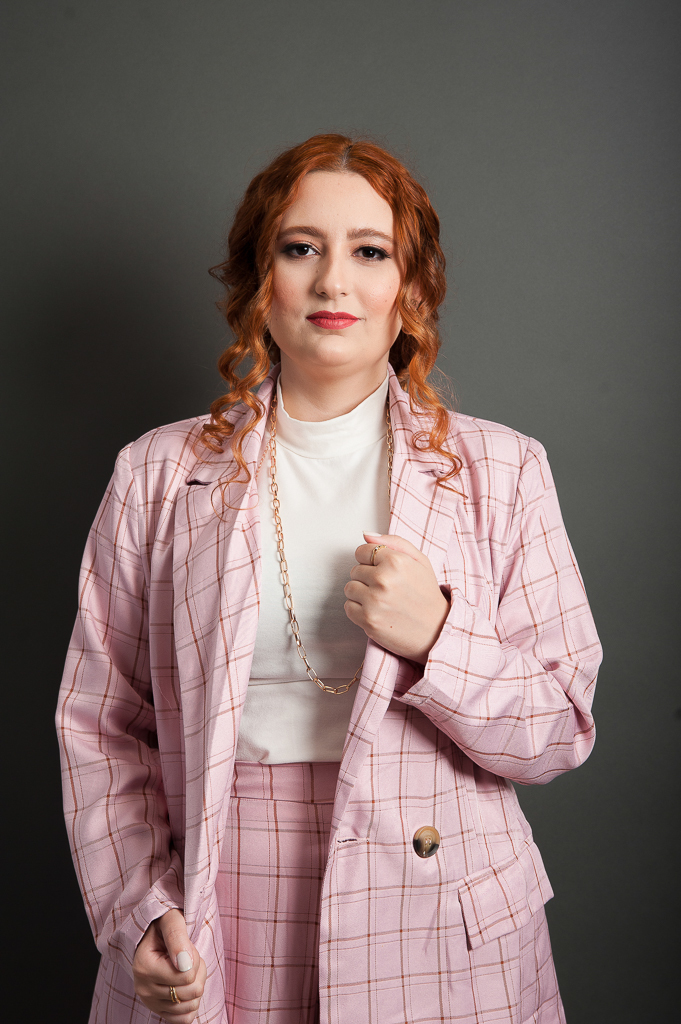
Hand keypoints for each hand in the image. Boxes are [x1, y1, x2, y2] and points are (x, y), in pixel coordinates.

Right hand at [132, 909, 205, 1022]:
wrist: (155, 935)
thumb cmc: (164, 925)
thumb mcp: (171, 920)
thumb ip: (177, 937)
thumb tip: (185, 964)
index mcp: (143, 967)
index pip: (187, 975)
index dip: (195, 958)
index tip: (186, 946)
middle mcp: (143, 989)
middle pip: (192, 991)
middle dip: (199, 971)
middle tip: (190, 957)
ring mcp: (150, 1003)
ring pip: (191, 1006)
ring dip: (197, 984)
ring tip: (187, 968)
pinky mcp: (158, 1011)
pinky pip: (184, 1019)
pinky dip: (191, 1004)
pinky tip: (185, 986)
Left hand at [344, 532, 450, 662]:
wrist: (437, 632)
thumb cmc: (427, 595)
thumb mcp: (420, 561)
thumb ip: (393, 542)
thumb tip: (366, 535)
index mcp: (396, 561)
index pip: (362, 551)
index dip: (370, 561)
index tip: (381, 570)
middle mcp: (383, 579)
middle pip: (355, 570)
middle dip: (367, 578)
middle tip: (385, 588)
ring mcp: (374, 601)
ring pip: (349, 588)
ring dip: (360, 594)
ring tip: (380, 600)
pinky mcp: (368, 620)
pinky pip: (348, 607)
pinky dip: (358, 610)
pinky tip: (376, 611)